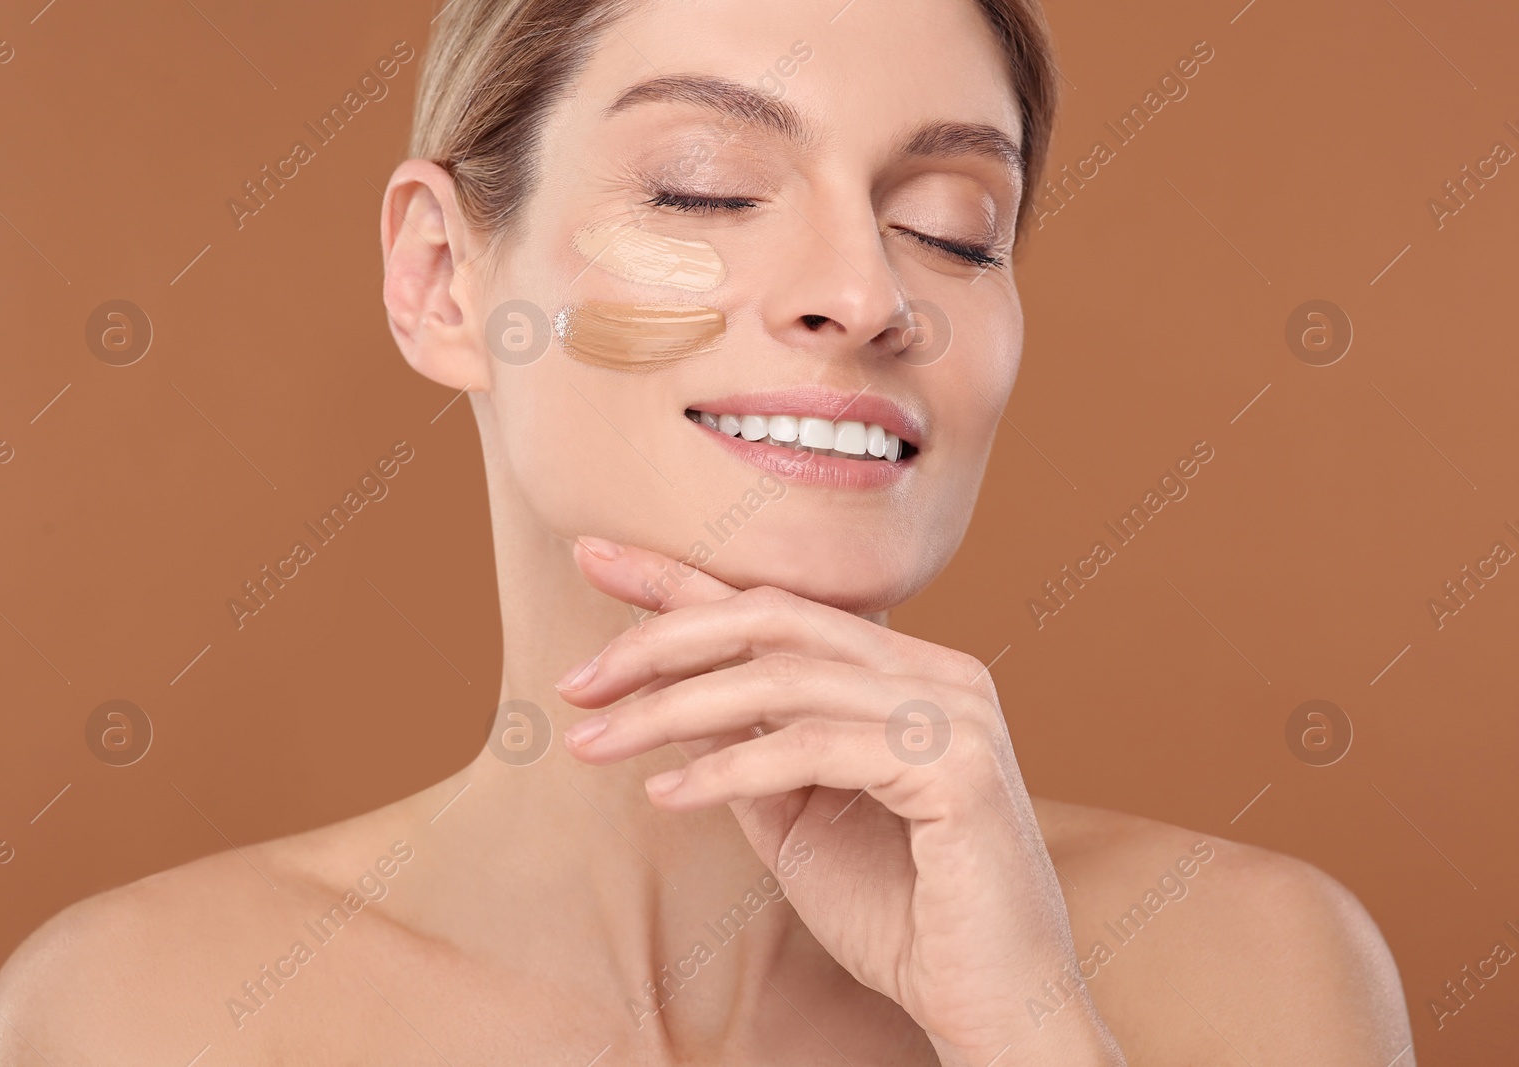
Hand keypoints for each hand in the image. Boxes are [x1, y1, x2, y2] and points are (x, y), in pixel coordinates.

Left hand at [557, 538, 1124, 1064]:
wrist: (992, 1005)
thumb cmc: (901, 915)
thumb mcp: (798, 818)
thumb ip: (749, 748)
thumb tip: (667, 697)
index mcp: (908, 672)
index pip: (778, 604)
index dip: (679, 580)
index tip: (592, 560)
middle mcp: (938, 673)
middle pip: (773, 617)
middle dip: (660, 639)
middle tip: (575, 682)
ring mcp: (955, 713)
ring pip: (781, 678)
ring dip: (670, 710)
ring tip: (592, 744)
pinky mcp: (957, 767)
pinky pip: (812, 747)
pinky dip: (727, 770)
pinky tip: (664, 796)